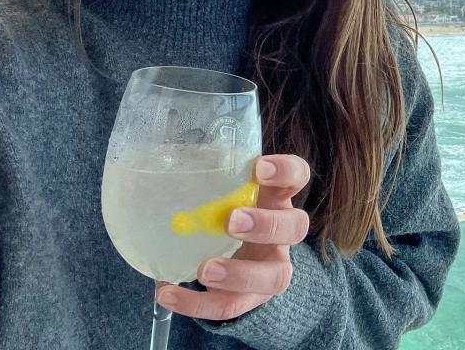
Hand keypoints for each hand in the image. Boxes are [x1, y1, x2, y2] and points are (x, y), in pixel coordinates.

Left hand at [157, 155, 310, 320]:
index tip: (258, 168)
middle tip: (232, 221)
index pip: (298, 176)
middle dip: (266, 225)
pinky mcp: (253, 299)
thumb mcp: (223, 191)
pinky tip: (166, 293)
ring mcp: (273, 268)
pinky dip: (197, 303)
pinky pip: (230, 305)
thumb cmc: (224, 211)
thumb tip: (167, 159)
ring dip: (240, 274)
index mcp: (278, 197)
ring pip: (275, 277)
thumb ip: (209, 178)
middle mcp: (284, 233)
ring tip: (205, 271)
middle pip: (296, 227)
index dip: (285, 171)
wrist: (234, 258)